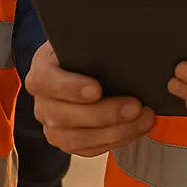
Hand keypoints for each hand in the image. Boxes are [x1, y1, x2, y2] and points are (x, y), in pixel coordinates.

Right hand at [25, 42, 154, 156]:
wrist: (85, 63)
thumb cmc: (88, 48)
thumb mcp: (87, 37)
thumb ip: (96, 41)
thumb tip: (122, 38)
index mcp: (42, 70)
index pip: (46, 81)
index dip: (70, 87)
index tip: (97, 89)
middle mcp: (43, 102)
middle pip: (64, 116)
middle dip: (104, 114)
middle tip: (135, 106)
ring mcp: (53, 125)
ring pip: (76, 139)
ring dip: (114, 131)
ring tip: (144, 118)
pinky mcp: (68, 141)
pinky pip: (89, 149)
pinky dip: (116, 140)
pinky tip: (138, 127)